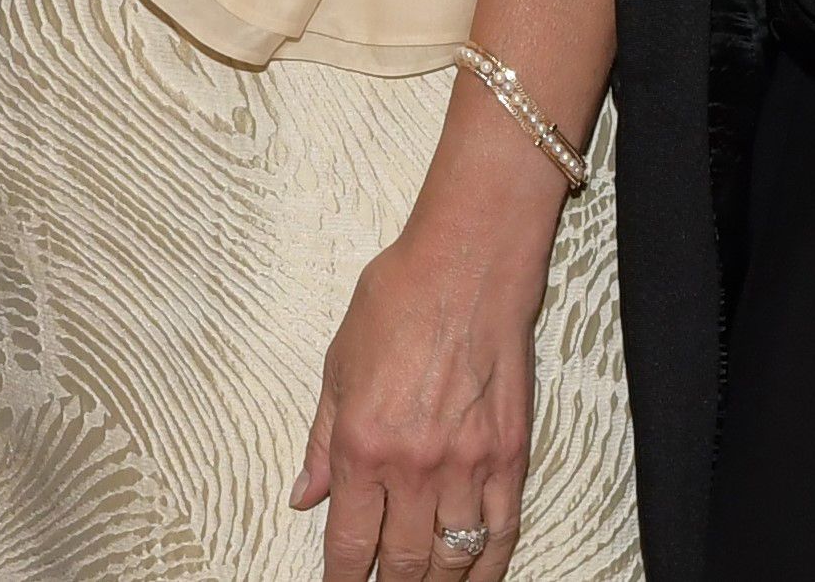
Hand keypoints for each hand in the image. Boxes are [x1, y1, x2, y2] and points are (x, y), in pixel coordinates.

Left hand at [293, 181, 551, 580]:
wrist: (467, 264)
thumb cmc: (397, 301)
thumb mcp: (338, 367)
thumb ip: (322, 442)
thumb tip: (303, 496)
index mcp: (364, 445)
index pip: (351, 543)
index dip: (343, 580)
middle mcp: (416, 466)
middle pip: (404, 563)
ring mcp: (468, 466)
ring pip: (453, 560)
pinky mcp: (510, 457)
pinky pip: (502, 533)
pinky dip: (487, 566)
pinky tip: (473, 577)